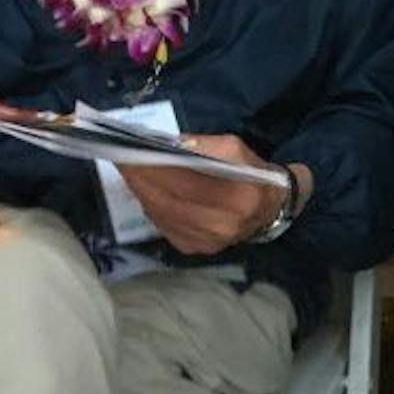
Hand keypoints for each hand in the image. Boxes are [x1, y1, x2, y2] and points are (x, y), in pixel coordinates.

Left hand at [119, 134, 300, 256]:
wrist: (270, 210)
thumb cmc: (254, 174)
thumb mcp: (237, 148)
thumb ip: (205, 145)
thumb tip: (169, 145)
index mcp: (237, 196)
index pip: (184, 182)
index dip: (154, 168)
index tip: (130, 153)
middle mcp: (221, 225)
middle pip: (167, 201)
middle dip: (140, 179)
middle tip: (123, 161)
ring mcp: (206, 241)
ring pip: (161, 215)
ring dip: (141, 192)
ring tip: (130, 173)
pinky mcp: (195, 249)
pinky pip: (163, 226)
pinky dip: (152, 207)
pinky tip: (148, 192)